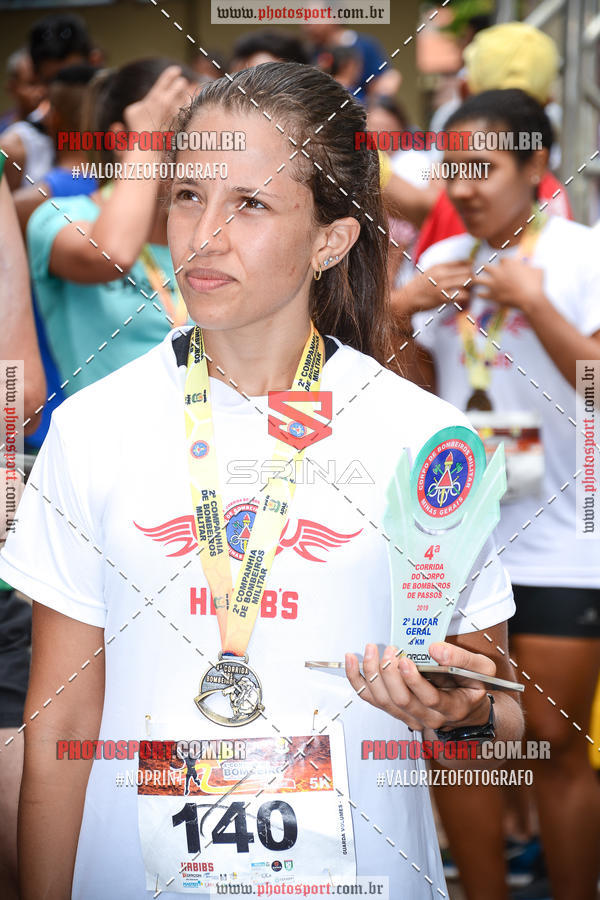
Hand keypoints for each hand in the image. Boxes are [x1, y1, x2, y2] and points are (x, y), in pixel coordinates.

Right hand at [124, 65, 191, 132]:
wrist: (146, 145)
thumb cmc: (136, 127)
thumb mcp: (132, 111)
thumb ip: (141, 102)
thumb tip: (147, 101)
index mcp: (155, 96)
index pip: (166, 78)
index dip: (172, 72)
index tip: (176, 69)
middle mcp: (167, 102)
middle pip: (180, 84)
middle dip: (181, 83)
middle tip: (182, 82)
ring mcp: (175, 112)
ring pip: (186, 97)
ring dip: (184, 95)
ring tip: (182, 95)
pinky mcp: (180, 122)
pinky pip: (187, 111)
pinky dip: (186, 108)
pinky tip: (184, 107)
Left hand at [345, 641, 493, 731]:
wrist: (466, 708)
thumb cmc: (472, 686)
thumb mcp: (480, 669)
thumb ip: (461, 658)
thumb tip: (436, 649)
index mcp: (452, 707)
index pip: (430, 699)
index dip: (414, 681)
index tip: (405, 660)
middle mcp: (428, 717)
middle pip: (402, 701)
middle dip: (390, 673)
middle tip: (390, 650)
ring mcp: (409, 716)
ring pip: (384, 701)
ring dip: (373, 673)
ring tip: (371, 650)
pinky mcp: (394, 709)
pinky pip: (371, 699)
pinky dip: (357, 679)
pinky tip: (351, 661)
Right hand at [400, 260, 472, 314]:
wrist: (408, 298)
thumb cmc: (421, 285)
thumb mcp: (431, 271)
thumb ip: (445, 267)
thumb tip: (464, 264)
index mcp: (440, 266)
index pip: (463, 262)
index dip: (470, 268)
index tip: (469, 274)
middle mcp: (441, 274)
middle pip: (468, 272)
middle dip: (472, 278)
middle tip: (470, 285)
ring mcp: (442, 286)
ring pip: (467, 282)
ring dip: (470, 288)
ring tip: (467, 292)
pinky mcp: (442, 298)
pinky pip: (462, 295)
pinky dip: (465, 297)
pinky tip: (462, 299)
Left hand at [473, 258, 545, 315]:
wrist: (531, 298)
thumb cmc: (536, 283)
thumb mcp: (538, 270)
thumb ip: (534, 267)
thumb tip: (537, 267)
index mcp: (509, 263)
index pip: (502, 259)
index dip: (503, 262)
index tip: (504, 265)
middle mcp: (498, 272)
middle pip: (485, 266)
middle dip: (483, 267)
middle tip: (481, 268)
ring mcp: (494, 284)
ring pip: (477, 280)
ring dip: (475, 280)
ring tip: (473, 281)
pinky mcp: (493, 295)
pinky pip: (482, 294)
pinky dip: (480, 294)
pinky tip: (479, 294)